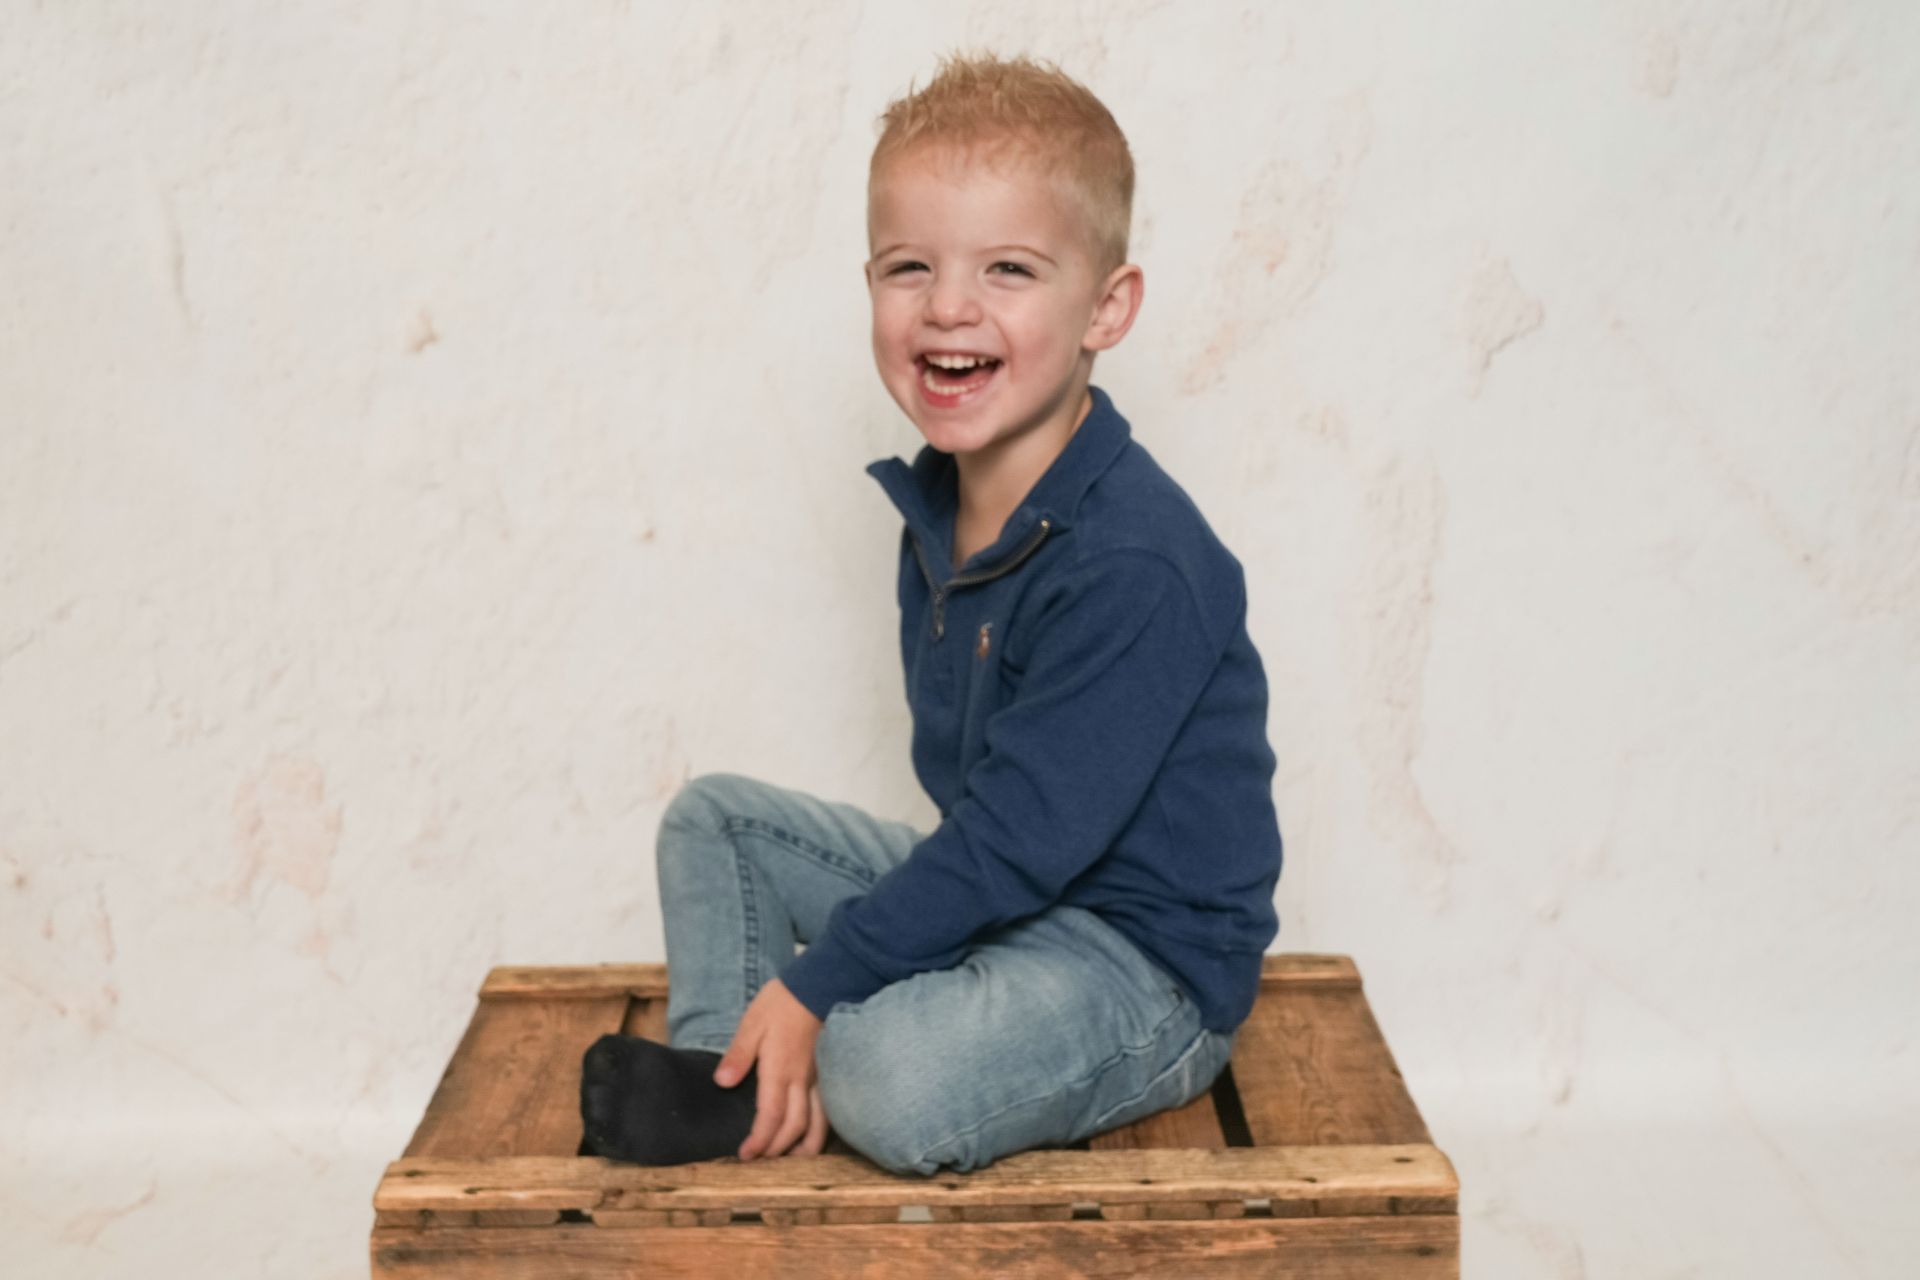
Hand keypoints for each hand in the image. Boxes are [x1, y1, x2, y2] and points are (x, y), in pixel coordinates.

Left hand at [714, 977, 828, 1160]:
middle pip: (794, 1126)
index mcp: (780, 1070)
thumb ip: (738, 1055)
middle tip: (761, 1159)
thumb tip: (722, 1082)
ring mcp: (820, 1078)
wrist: (819, 985)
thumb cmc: (783, 1003)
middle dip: (777, 1148)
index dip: (759, 1140)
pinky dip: (821, 1128)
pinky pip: (828, 1110)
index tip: (745, 1154)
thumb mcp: (752, 1023)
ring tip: (793, 1158)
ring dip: (805, 1146)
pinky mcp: (829, 1073)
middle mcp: (802, 1080)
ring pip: (819, 1123)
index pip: (770, 1116)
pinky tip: (814, 1133)